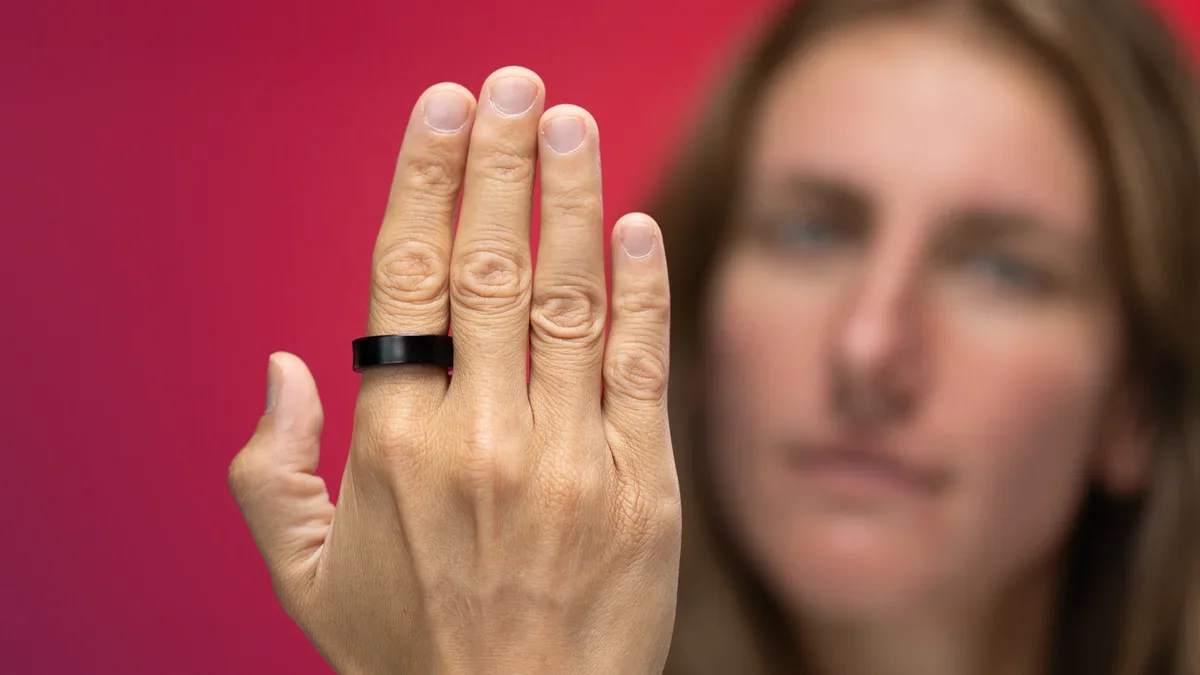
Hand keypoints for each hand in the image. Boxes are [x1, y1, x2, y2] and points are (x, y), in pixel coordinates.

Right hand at [228, 66, 680, 673]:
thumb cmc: (406, 650)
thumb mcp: (304, 572)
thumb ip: (273, 466)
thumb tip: (285, 361)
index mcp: (394, 446)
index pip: (409, 280)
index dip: (426, 184)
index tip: (443, 112)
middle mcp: (481, 439)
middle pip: (490, 267)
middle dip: (501, 163)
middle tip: (512, 84)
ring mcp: (569, 461)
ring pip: (568, 300)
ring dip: (570, 200)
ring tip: (570, 123)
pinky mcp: (640, 487)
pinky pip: (639, 368)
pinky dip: (639, 291)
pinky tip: (634, 228)